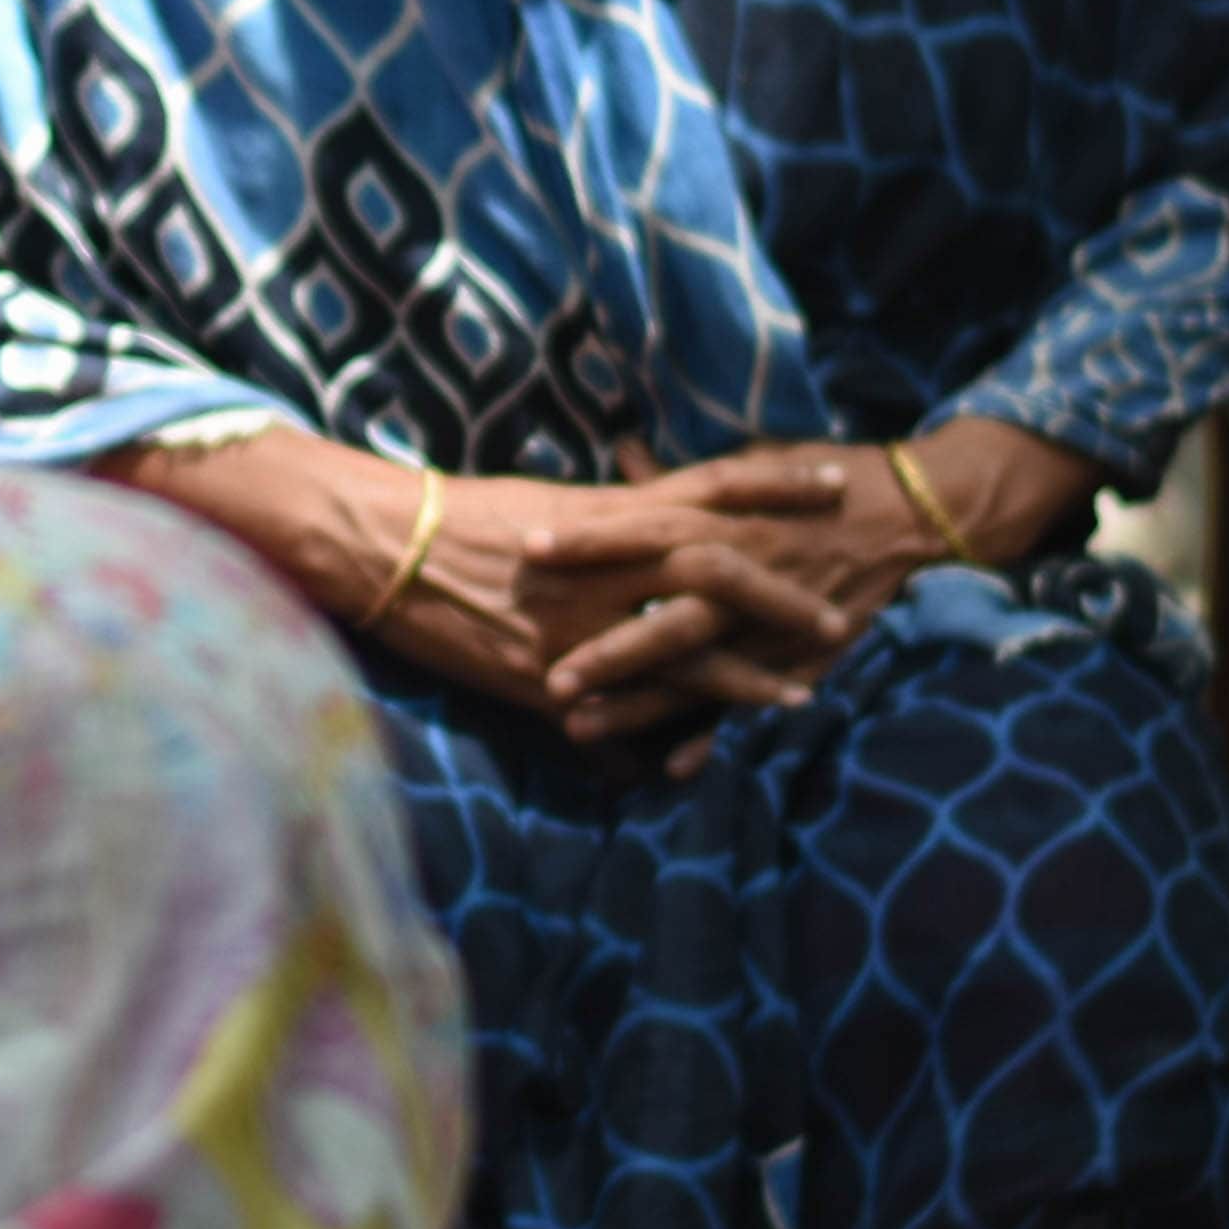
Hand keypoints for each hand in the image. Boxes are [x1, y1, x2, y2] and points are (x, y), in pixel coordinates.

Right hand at [362, 452, 858, 745]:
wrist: (386, 551)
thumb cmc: (457, 517)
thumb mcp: (545, 503)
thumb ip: (607, 510)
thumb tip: (647, 494)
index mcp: (608, 511)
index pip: (711, 486)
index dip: (774, 485)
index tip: (831, 481)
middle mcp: (608, 563)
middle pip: (719, 566)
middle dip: (784, 586)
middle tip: (842, 605)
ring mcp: (586, 621)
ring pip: (690, 643)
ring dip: (754, 669)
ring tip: (812, 687)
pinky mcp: (559, 676)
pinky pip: (632, 705)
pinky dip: (677, 726)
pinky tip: (717, 747)